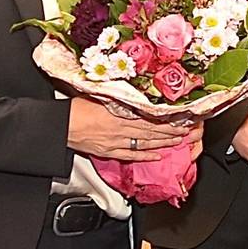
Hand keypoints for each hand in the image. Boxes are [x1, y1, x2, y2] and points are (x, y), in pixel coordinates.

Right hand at [68, 101, 193, 161]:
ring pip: (145, 143)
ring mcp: (116, 142)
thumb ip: (117, 95)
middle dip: (171, 132)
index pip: (150, 116)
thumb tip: (132, 91)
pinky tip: (156, 156)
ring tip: (177, 143)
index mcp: (120, 112)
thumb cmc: (75, 108)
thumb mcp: (99, 95)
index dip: (167, 118)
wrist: (60, 126)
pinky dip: (145, 156)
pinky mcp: (109, 152)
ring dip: (163, 143)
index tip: (181, 117)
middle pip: (152, 130)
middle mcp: (121, 128)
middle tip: (187, 132)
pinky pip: (131, 155)